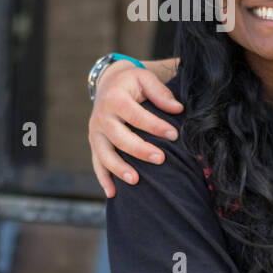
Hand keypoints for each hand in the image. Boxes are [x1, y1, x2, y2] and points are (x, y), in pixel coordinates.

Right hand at [88, 60, 182, 197]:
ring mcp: (95, 132)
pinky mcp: (94, 143)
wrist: (108, 83)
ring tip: (136, 181)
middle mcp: (101, 116)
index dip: (155, 126)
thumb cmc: (131, 83)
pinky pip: (96, 163)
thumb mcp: (145, 79)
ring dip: (119, 169)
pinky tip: (112, 193)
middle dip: (140, 150)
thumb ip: (160, 93)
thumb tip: (178, 109)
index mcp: (114, 98)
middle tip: (161, 159)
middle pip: (119, 137)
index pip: (135, 115)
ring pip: (104, 154)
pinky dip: (103, 178)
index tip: (174, 135)